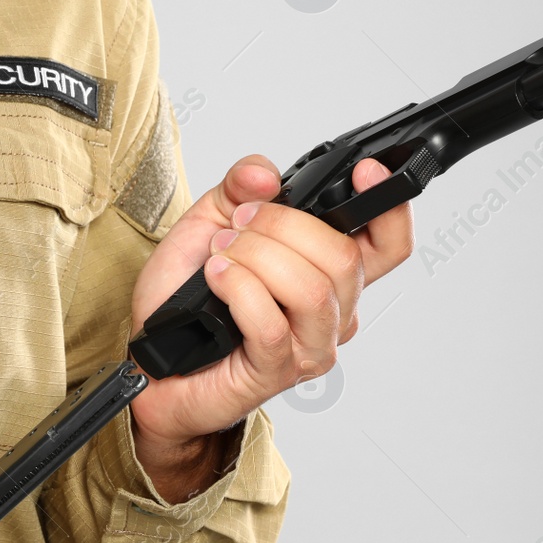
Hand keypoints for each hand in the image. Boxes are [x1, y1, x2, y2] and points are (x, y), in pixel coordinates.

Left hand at [128, 155, 413, 460]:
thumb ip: (238, 188)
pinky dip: (237, 288)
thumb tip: (264, 174)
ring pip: (311, 289)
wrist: (152, 357)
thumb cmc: (185, 299)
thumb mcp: (209, 222)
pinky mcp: (277, 371)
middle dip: (283, 225)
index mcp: (328, 271)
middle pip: (345, 257)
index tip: (366, 171)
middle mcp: (332, 311)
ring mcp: (309, 345)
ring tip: (221, 256)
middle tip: (240, 224)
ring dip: (256, 257)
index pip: (388, 244)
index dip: (390, 205)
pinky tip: (215, 279)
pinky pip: (270, 323)